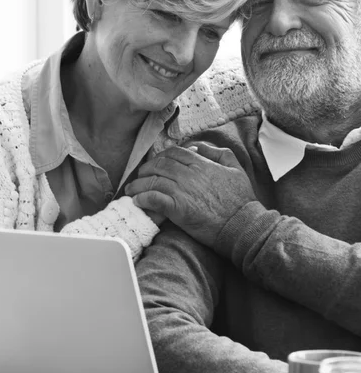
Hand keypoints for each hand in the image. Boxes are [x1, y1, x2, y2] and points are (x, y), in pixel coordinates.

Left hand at [125, 143, 256, 247]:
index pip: (173, 153)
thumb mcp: (236, 169)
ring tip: (131, 190)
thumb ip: (219, 153)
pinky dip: (143, 199)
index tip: (153, 165)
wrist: (241, 225)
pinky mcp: (177, 209)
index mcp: (201, 164)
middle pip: (158, 165)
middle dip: (145, 170)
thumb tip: (199, 147)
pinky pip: (154, 199)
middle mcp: (189, 174)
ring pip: (152, 181)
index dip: (159, 158)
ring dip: (138, 185)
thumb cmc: (241, 200)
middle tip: (139, 177)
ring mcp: (182, 191)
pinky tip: (138, 201)